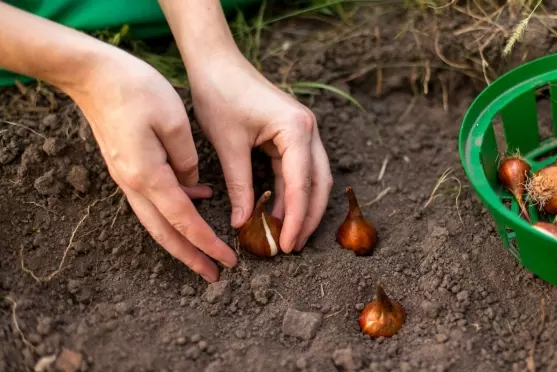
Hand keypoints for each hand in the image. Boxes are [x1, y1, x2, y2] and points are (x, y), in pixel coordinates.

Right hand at [69, 52, 236, 282]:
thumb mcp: (174, 121)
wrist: (93, 74)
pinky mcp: (127, 167)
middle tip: (214, 275)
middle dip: (191, 257)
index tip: (228, 261)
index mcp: (149, 175)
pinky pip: (153, 198)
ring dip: (182, 239)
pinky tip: (198, 198)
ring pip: (156, 220)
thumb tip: (194, 185)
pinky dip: (175, 208)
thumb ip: (187, 159)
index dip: (207, 244)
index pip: (184, 221)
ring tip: (206, 251)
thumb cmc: (136, 89)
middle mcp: (134, 183)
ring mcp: (127, 177)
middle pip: (165, 232)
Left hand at [187, 53, 332, 252]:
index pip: (302, 184)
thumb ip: (240, 185)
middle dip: (308, 218)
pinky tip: (279, 213)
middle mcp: (308, 130)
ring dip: (302, 207)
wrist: (216, 62)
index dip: (296, 218)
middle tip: (292, 247)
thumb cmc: (220, 95)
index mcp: (296, 129)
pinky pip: (298, 170)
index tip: (287, 245)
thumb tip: (243, 223)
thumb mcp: (228, 145)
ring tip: (288, 236)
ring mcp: (304, 131)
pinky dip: (291, 193)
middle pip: (319, 183)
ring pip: (313, 179)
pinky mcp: (293, 134)